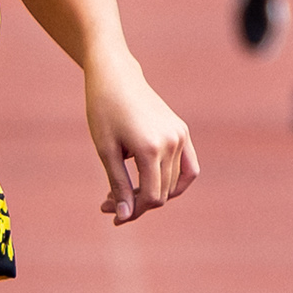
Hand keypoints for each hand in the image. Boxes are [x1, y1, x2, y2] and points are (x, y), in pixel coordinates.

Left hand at [86, 61, 198, 223]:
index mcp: (151, 148)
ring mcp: (181, 136)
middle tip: (107, 202)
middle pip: (162, 192)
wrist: (116, 76)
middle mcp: (172, 142)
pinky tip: (154, 187)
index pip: (151, 197)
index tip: (109, 213)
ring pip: (173, 183)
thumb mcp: (106, 150)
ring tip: (123, 192)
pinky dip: (174, 182)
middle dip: (136, 203)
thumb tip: (124, 217)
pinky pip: (188, 168)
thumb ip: (118, 184)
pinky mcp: (182, 131)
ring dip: (151, 193)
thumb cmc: (104, 111)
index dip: (132, 211)